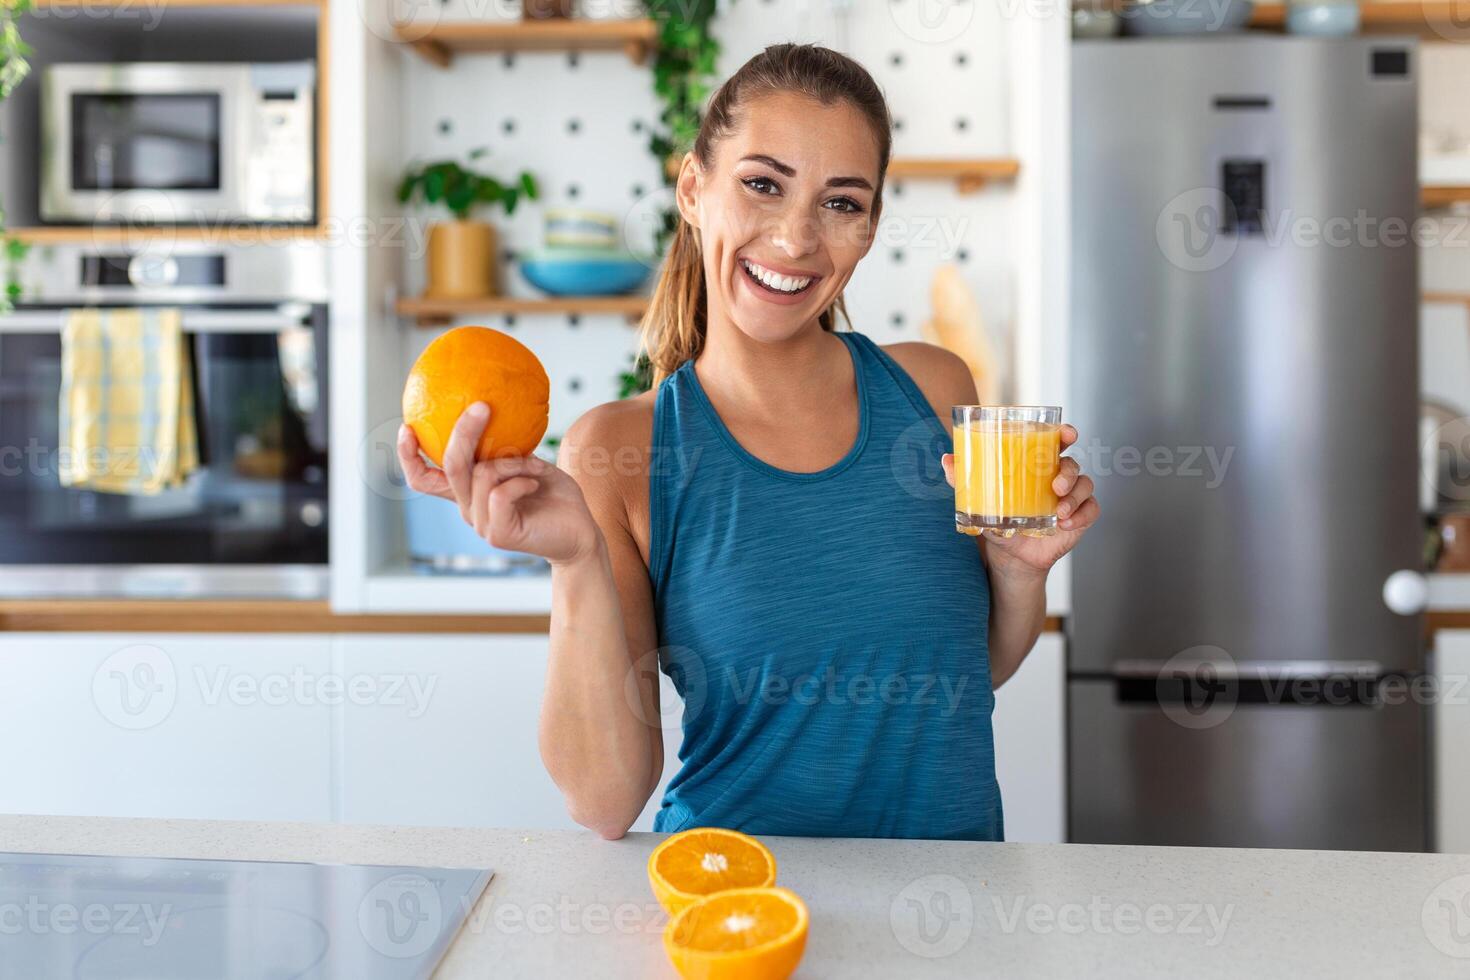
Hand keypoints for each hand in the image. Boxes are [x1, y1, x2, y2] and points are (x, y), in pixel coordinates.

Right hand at [397, 403, 602, 565]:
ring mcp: (481, 524)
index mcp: (468, 492)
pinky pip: (500, 493)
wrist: (580, 532)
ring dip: (514, 462)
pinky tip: (536, 483)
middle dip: (462, 433)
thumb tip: (490, 406)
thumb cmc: (555, 495)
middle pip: (450, 467)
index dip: (408, 456)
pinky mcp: (499, 534)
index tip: (407, 427)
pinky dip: (521, 480)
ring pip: (482, 476)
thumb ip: (505, 446)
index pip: (424, 478)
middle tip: (480, 406)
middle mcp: (468, 508)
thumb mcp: (528, 462)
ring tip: (535, 466)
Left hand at [941, 423, 1098, 577]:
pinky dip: (1081, 515)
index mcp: (1036, 466)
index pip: (1055, 442)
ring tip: (1058, 512)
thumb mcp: (979, 502)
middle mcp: (1057, 477)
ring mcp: (1071, 497)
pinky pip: (1091, 510)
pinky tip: (1065, 524)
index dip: (1065, 433)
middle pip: (1072, 463)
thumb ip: (963, 481)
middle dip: (1068, 471)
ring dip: (1074, 497)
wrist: (1010, 557)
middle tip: (1056, 485)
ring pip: (1085, 485)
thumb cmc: (998, 522)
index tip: (1067, 433)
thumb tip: (947, 460)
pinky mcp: (1081, 517)